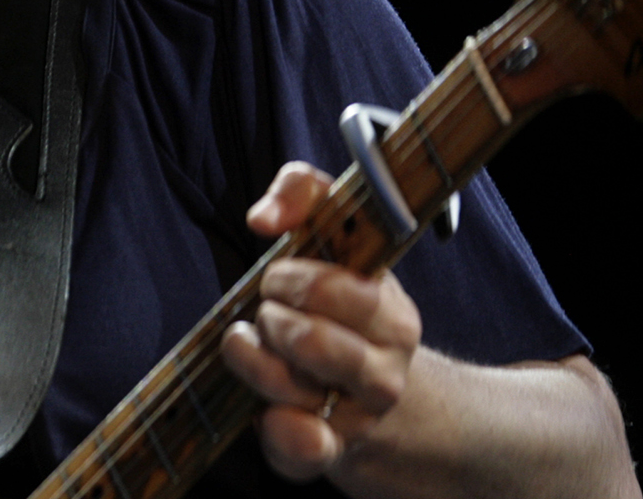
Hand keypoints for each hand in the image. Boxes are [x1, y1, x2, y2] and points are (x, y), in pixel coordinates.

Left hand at [220, 162, 421, 482]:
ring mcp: (358, 414)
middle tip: (266, 310)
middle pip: (314, 341)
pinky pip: (305, 448)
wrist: (370, 395)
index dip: (294, 278)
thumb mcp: (333, 237)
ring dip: (256, 361)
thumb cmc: (336, 302)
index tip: (276, 275)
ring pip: (295, 390)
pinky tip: (268, 415)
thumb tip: (263, 216)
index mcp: (390, 311)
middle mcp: (383, 367)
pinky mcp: (330, 449)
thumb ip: (302, 193)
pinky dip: (283, 434)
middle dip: (272, 318)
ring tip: (252, 344)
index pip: (340, 290)